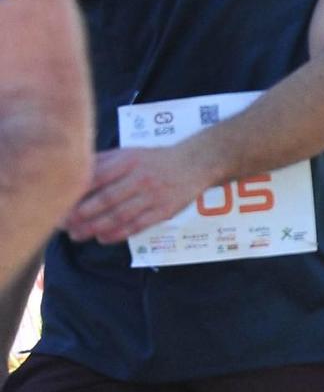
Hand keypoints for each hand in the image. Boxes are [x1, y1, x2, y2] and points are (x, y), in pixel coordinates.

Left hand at [65, 146, 214, 243]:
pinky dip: (118, 234)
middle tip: (63, 225)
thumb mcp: (129, 152)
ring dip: (96, 228)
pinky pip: (138, 225)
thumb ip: (103, 162)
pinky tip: (103, 238)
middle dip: (81, 215)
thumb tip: (73, 174)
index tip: (59, 204)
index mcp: (129, 161)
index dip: (76, 193)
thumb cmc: (155, 158)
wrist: (197, 162)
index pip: (97, 178)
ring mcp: (154, 195)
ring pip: (120, 215)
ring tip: (78, 235)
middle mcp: (141, 177)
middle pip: (106, 199)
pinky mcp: (165, 210)